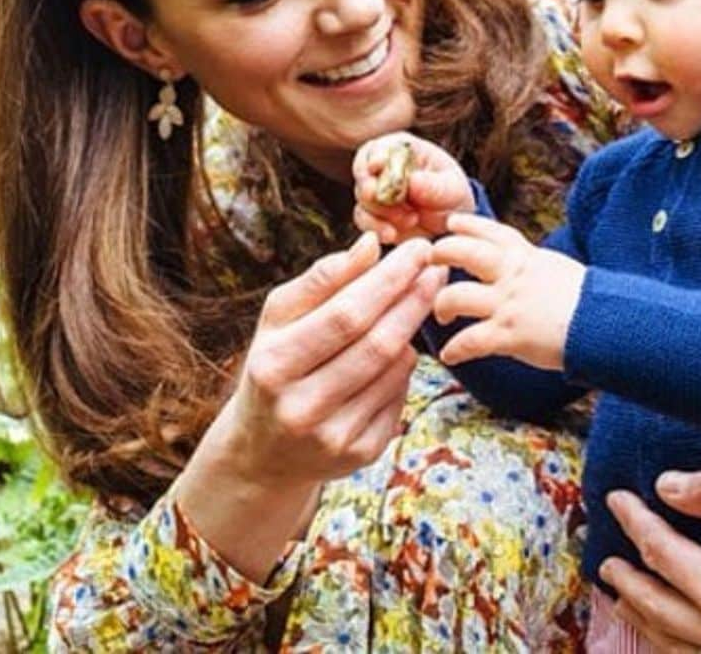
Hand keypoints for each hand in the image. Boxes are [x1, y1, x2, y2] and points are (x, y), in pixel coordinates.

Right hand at [178, 233, 444, 578]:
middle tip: (437, 268)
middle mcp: (302, 408)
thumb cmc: (276, 363)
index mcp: (275, 365)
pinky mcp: (360, 455)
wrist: (263, 450)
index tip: (418, 249)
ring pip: (396, 369)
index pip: (346, 314)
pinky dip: (405, 366)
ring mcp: (334, 438)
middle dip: (414, 299)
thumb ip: (323, 278)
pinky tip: (398, 350)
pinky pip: (400, 395)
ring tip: (415, 302)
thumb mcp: (280, 318)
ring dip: (412, 329)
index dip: (389, 280)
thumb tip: (371, 244)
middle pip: (378, 344)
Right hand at [353, 131, 473, 242]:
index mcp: (402, 150)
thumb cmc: (452, 194)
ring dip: (380, 212)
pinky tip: (392, 234)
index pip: (378, 147)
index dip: (374, 156)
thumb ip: (435, 185)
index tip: (377, 167)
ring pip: (362, 199)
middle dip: (371, 188)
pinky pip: (364, 220)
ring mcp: (375, 191)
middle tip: (384, 199)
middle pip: (363, 173)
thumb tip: (413, 181)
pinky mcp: (373, 214)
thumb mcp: (452, 188)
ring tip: (411, 220)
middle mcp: (383, 168)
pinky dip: (375, 228)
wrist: (451, 221)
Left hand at [430, 212, 584, 370]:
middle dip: (441, 254)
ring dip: (441, 306)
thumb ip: (530, 265)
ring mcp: (508, 304)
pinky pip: (469, 341)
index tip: (450, 223)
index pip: (490, 231)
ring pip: (455, 296)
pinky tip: (450, 355)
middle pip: (463, 252)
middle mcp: (512, 275)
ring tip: (441, 315)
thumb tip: (519, 264)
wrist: (607, 324)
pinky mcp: (509, 335)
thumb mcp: (556, 269)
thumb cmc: (588, 301)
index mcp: (526, 257)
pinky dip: (455, 349)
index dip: (467, 225)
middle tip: (431, 262)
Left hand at [600, 469, 700, 652]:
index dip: (634, 521)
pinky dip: (677, 646)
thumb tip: (666, 485)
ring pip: (677, 645)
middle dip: (628, 580)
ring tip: (622, 596)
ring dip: (644, 619)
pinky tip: (671, 631)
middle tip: (606, 560)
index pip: (662, 553)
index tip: (617, 497)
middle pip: (659, 607)